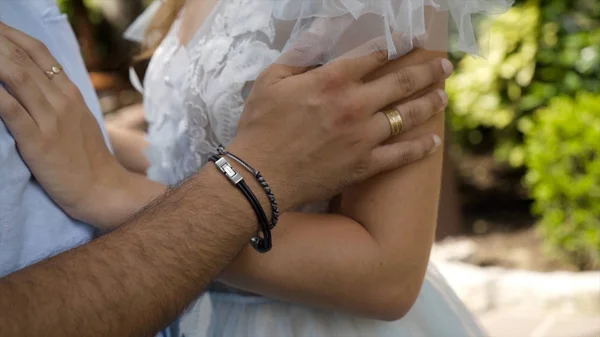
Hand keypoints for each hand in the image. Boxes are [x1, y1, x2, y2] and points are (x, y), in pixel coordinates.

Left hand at [0, 23, 128, 224]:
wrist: (101, 187)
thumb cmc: (86, 157)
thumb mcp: (78, 119)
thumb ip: (58, 98)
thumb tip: (34, 82)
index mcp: (70, 92)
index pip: (39, 52)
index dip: (12, 35)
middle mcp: (61, 100)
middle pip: (22, 59)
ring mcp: (51, 119)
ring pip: (15, 77)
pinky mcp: (38, 141)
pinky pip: (10, 110)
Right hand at [232, 43, 450, 208]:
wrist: (260, 177)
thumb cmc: (260, 126)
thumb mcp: (272, 79)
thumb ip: (302, 54)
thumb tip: (324, 30)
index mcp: (333, 80)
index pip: (374, 56)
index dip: (395, 46)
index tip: (410, 42)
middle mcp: (355, 105)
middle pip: (402, 82)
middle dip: (428, 71)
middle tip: (445, 66)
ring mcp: (364, 137)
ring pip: (408, 116)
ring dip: (430, 103)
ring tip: (443, 96)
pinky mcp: (365, 165)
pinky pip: (401, 155)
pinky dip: (421, 148)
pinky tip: (434, 141)